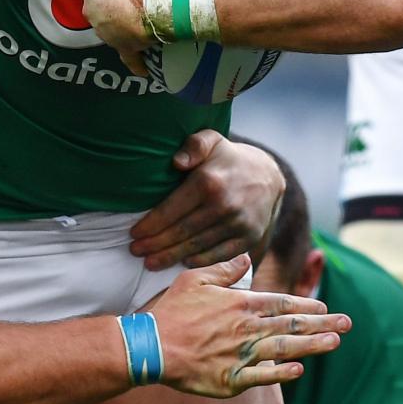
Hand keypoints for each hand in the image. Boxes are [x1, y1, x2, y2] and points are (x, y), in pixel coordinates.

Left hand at [77, 0, 155, 72]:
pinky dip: (136, 61)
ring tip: (141, 18)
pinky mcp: (125, 48)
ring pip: (113, 27)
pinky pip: (129, 57)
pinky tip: (142, 67)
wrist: (155, 4)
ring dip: (123, 24)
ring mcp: (107, 32)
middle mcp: (93, 11)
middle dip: (115, 0)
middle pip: (103, 4)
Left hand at [132, 131, 285, 267]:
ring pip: (196, 246)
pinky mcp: (248, 237)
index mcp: (208, 182)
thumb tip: (176, 162)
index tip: (133, 234)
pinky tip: (182, 263)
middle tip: (135, 251)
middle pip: (181, 232)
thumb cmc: (228, 158)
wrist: (268, 175)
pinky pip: (219, 255)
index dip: (150, 225)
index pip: (171, 210)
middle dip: (155, 245)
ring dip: (170, 257)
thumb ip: (192, 146)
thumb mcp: (211, 140)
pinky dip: (199, 262)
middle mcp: (224, 205)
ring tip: (151, 262)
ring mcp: (238, 223)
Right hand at [142, 256, 346, 396]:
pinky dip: (281, 373)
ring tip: (334, 342)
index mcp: (240, 304)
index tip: (324, 307)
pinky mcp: (230, 380)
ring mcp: (241, 355)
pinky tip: (299, 370)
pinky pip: (262, 377)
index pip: (282, 304)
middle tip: (347, 323)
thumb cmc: (171, 311)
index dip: (305, 306)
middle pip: (291, 326)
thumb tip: (245, 257)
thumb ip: (224, 268)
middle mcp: (246, 329)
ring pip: (284, 350)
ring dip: (312, 346)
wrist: (151, 347)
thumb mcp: (195, 278)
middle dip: (322, 325)